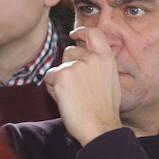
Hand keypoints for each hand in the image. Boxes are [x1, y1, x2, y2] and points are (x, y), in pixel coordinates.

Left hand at [44, 26, 121, 145]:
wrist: (99, 126)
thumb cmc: (103, 110)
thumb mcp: (110, 81)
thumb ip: (98, 66)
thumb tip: (83, 58)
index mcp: (106, 58)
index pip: (94, 33)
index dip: (82, 31)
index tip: (74, 35)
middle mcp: (92, 58)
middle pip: (70, 51)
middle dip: (67, 66)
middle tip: (77, 88)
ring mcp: (77, 66)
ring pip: (58, 66)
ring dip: (60, 80)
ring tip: (73, 96)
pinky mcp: (62, 76)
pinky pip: (49, 77)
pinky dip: (52, 89)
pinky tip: (65, 100)